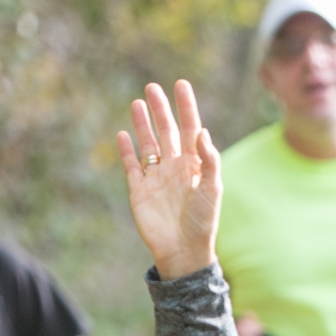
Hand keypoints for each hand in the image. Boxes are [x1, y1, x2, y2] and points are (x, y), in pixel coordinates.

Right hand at [118, 79, 221, 278]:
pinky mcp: (139, 190)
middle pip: (167, 131)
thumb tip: (202, 131)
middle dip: (161, 110)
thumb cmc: (202, 221)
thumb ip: (208, 160)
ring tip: (138, 103)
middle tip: (152, 87)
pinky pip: (131, 165)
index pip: (191, 129)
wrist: (183, 250)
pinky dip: (126, 150)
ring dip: (143, 124)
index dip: (186, 107)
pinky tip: (123, 134)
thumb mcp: (212, 189)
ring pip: (148, 144)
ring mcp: (156, 177)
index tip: (181, 85)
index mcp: (195, 165)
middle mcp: (176, 167)